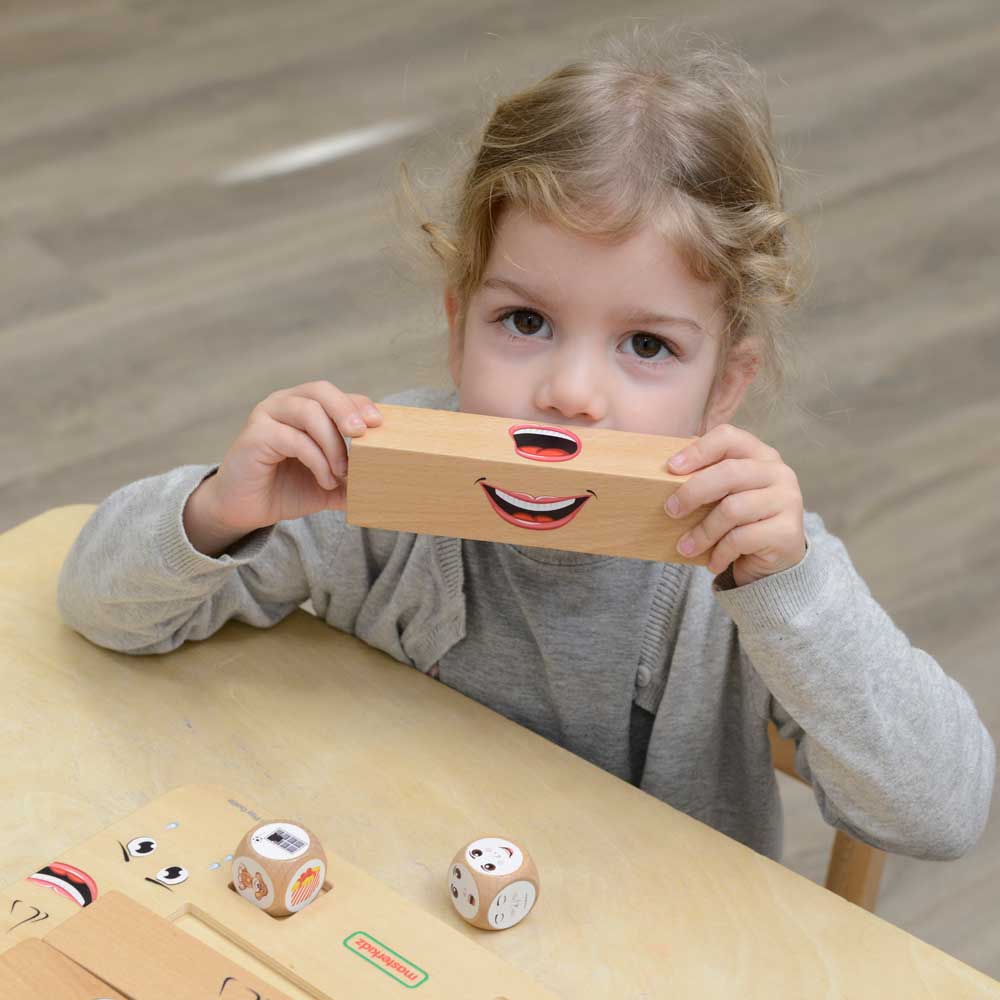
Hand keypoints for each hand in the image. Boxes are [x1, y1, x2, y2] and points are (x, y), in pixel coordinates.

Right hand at [187, 382, 382, 547]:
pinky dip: (317, 459)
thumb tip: (389, 485)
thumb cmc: (286, 489)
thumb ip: (354, 480)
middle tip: (364, 434)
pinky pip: (293, 438)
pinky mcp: (254, 436)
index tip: (380, 423)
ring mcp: (267, 416)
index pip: (337, 395)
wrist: (244, 510)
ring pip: (309, 411)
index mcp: (303, 407)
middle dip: (347, 410)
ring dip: (333, 443)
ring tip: (343, 472)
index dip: (359, 404)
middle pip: (321, 390)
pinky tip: (325, 479)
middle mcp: (284, 404)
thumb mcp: (329, 483)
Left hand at [663, 424, 805, 586]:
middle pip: (729, 473)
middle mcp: (779, 473)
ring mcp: (787, 500)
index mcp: (760, 455)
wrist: (778, 558)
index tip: (671, 468)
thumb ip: (707, 479)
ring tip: (686, 547)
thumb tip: (662, 475)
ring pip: (733, 509)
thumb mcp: (726, 494)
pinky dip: (720, 552)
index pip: (728, 438)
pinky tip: (713, 562)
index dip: (698, 450)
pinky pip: (741, 539)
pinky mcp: (787, 531)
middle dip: (693, 492)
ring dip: (702, 532)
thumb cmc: (742, 520)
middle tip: (671, 510)